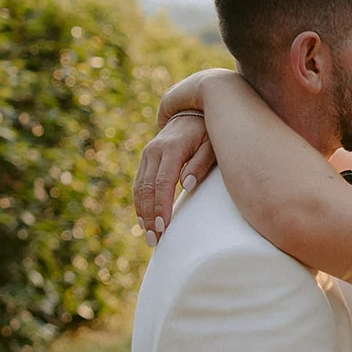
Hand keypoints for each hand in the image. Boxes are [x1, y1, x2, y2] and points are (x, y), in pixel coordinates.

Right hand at [134, 116, 214, 242]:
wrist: (193, 110)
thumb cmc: (209, 131)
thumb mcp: (212, 144)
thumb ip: (200, 164)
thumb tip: (186, 185)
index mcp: (171, 147)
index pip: (163, 182)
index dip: (161, 206)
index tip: (163, 227)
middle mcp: (154, 150)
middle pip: (147, 188)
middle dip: (149, 216)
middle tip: (155, 240)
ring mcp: (148, 153)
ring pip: (139, 187)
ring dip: (142, 213)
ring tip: (149, 236)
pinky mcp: (146, 158)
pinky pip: (139, 183)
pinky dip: (140, 203)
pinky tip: (144, 220)